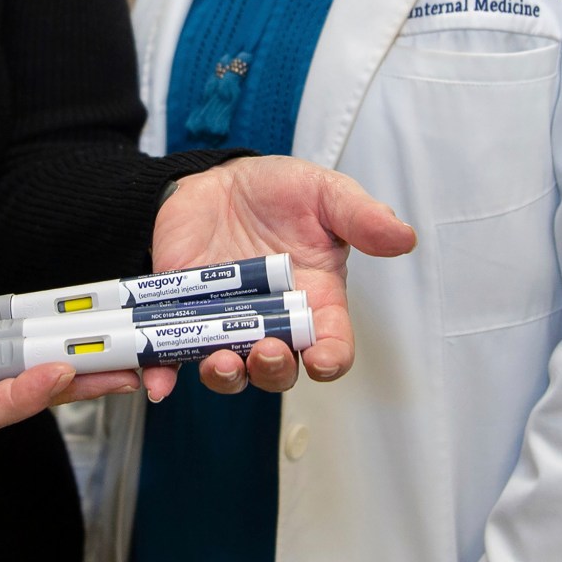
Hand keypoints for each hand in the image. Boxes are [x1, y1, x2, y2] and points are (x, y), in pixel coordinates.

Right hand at [0, 226, 138, 435]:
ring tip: (127, 363)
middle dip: (67, 392)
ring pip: (23, 375)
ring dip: (74, 372)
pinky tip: (87, 334)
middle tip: (123, 377)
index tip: (57, 374)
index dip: (17, 400)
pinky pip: (19, 344)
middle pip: (12, 402)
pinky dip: (52, 341)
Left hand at [147, 157, 415, 399]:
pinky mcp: (184, 318)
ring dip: (225, 376)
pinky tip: (158, 382)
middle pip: (279, 369)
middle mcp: (273, 323)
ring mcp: (227, 324)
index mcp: (316, 302)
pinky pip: (173, 357)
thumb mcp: (325, 194)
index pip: (331, 345)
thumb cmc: (280, 193)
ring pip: (230, 371)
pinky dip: (164, 373)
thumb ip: (361, 217)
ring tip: (220, 360)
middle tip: (266, 351)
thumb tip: (403, 236)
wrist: (221, 180)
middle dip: (274, 370)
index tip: (322, 360)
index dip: (330, 359)